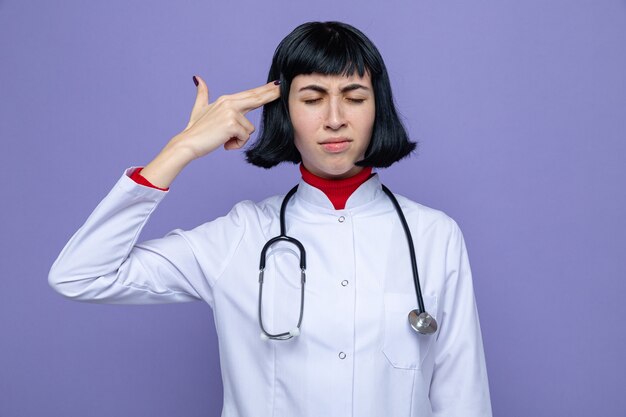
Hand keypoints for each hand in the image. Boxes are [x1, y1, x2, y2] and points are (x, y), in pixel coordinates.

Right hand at [140, 76, 279, 187]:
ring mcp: (231, 112)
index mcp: (226, 100)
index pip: (250, 94)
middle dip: (271, 93)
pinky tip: (224, 143)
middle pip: (256, 98)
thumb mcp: (200, 108)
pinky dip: (235, 144)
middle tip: (282, 87)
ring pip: (249, 129)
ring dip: (238, 139)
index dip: (265, 90)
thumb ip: (202, 94)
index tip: (277, 83)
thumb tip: (197, 78)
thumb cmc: (195, 129)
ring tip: (224, 139)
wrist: (187, 143)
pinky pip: (244, 137)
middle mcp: (229, 103)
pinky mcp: (232, 124)